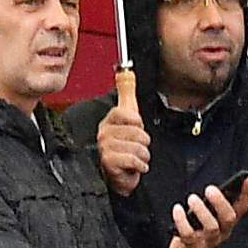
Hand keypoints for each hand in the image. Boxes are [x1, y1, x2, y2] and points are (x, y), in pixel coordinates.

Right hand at [98, 68, 149, 196]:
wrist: (120, 176)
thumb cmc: (124, 148)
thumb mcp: (129, 115)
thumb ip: (127, 92)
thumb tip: (126, 71)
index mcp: (108, 122)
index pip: (125, 113)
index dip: (137, 122)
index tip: (136, 128)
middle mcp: (103, 134)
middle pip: (136, 131)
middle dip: (143, 142)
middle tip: (136, 147)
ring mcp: (104, 149)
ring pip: (137, 146)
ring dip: (143, 155)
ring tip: (136, 158)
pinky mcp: (108, 163)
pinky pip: (132, 159)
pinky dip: (139, 165)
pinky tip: (134, 167)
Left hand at [164, 178, 247, 247]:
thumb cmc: (197, 230)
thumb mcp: (209, 217)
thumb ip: (213, 205)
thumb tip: (214, 188)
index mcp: (228, 222)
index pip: (243, 207)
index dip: (247, 193)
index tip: (247, 178)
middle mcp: (222, 232)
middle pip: (229, 218)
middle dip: (220, 202)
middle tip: (210, 189)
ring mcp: (209, 242)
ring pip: (211, 227)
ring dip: (201, 211)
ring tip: (192, 198)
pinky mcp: (193, 247)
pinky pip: (188, 234)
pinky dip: (182, 220)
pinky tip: (177, 209)